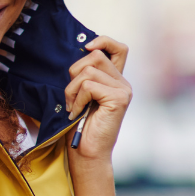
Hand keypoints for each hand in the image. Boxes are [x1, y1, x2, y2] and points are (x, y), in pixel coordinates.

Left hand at [65, 36, 131, 168]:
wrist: (87, 154)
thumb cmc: (80, 127)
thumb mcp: (80, 95)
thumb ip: (84, 75)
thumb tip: (78, 52)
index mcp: (114, 80)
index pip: (118, 48)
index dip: (102, 41)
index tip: (85, 48)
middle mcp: (122, 83)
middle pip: (95, 56)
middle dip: (74, 73)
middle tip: (71, 97)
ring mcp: (123, 90)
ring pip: (89, 71)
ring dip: (72, 89)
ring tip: (73, 107)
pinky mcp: (119, 99)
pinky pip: (89, 86)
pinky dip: (77, 99)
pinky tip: (77, 113)